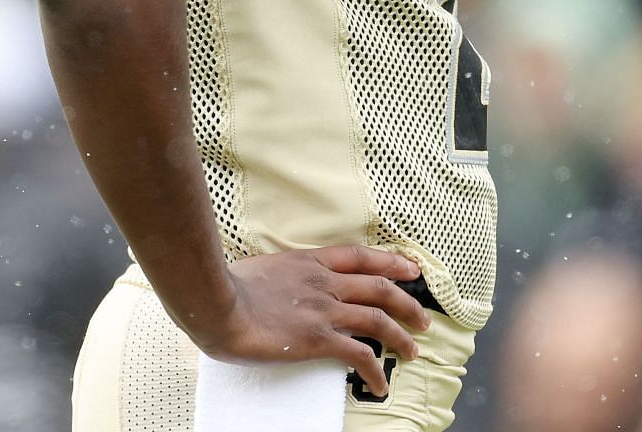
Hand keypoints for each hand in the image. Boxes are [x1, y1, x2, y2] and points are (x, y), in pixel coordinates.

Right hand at [189, 246, 432, 397]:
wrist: (218, 302)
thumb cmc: (227, 286)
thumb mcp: (261, 267)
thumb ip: (280, 274)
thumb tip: (276, 281)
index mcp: (310, 262)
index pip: (361, 257)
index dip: (390, 262)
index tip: (410, 269)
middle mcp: (324, 283)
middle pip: (379, 287)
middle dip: (407, 303)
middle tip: (423, 317)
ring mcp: (324, 310)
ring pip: (377, 319)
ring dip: (401, 336)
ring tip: (414, 351)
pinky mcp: (318, 339)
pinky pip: (359, 354)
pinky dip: (375, 369)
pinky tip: (382, 383)